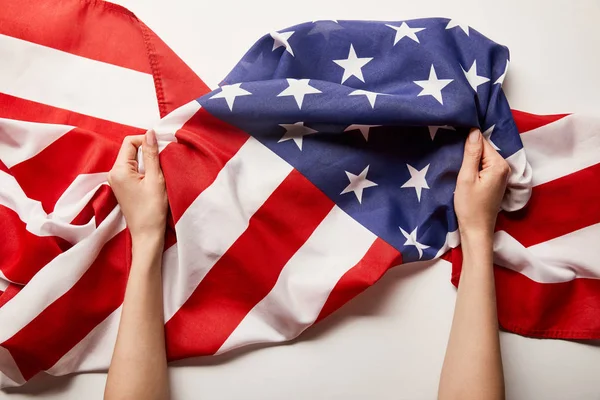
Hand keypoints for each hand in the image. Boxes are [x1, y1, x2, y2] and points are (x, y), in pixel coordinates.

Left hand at [108, 130, 167, 244]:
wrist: (147, 234)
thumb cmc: (152, 210)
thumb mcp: (156, 178)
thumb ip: (152, 154)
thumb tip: (150, 133)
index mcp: (118, 170)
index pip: (130, 141)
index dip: (146, 141)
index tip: (160, 150)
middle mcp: (113, 173)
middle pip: (130, 150)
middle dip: (147, 152)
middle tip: (162, 162)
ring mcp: (116, 181)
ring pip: (133, 160)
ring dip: (147, 162)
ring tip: (159, 174)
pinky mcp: (122, 187)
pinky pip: (133, 170)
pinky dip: (144, 170)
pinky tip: (154, 180)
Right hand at [454, 128, 509, 240]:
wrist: (476, 230)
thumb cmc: (469, 206)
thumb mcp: (466, 177)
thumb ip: (471, 154)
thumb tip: (474, 131)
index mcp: (499, 164)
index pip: (482, 142)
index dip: (468, 140)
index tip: (454, 139)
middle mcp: (504, 167)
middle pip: (484, 149)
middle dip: (470, 148)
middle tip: (453, 149)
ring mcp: (502, 174)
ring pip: (484, 157)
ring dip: (472, 157)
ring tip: (457, 157)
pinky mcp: (496, 181)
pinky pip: (485, 165)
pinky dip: (475, 164)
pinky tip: (465, 167)